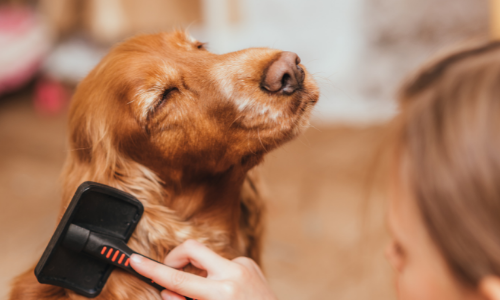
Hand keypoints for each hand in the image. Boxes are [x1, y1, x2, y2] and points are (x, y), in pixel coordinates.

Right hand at [130, 240, 277, 299]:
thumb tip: (167, 289)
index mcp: (221, 293)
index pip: (177, 278)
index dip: (152, 269)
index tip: (135, 260)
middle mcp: (233, 274)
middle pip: (192, 248)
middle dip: (174, 257)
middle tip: (168, 270)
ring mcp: (243, 266)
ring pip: (207, 258)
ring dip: (199, 273)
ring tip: (206, 294)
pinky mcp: (249, 263)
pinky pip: (223, 264)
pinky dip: (216, 275)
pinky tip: (225, 291)